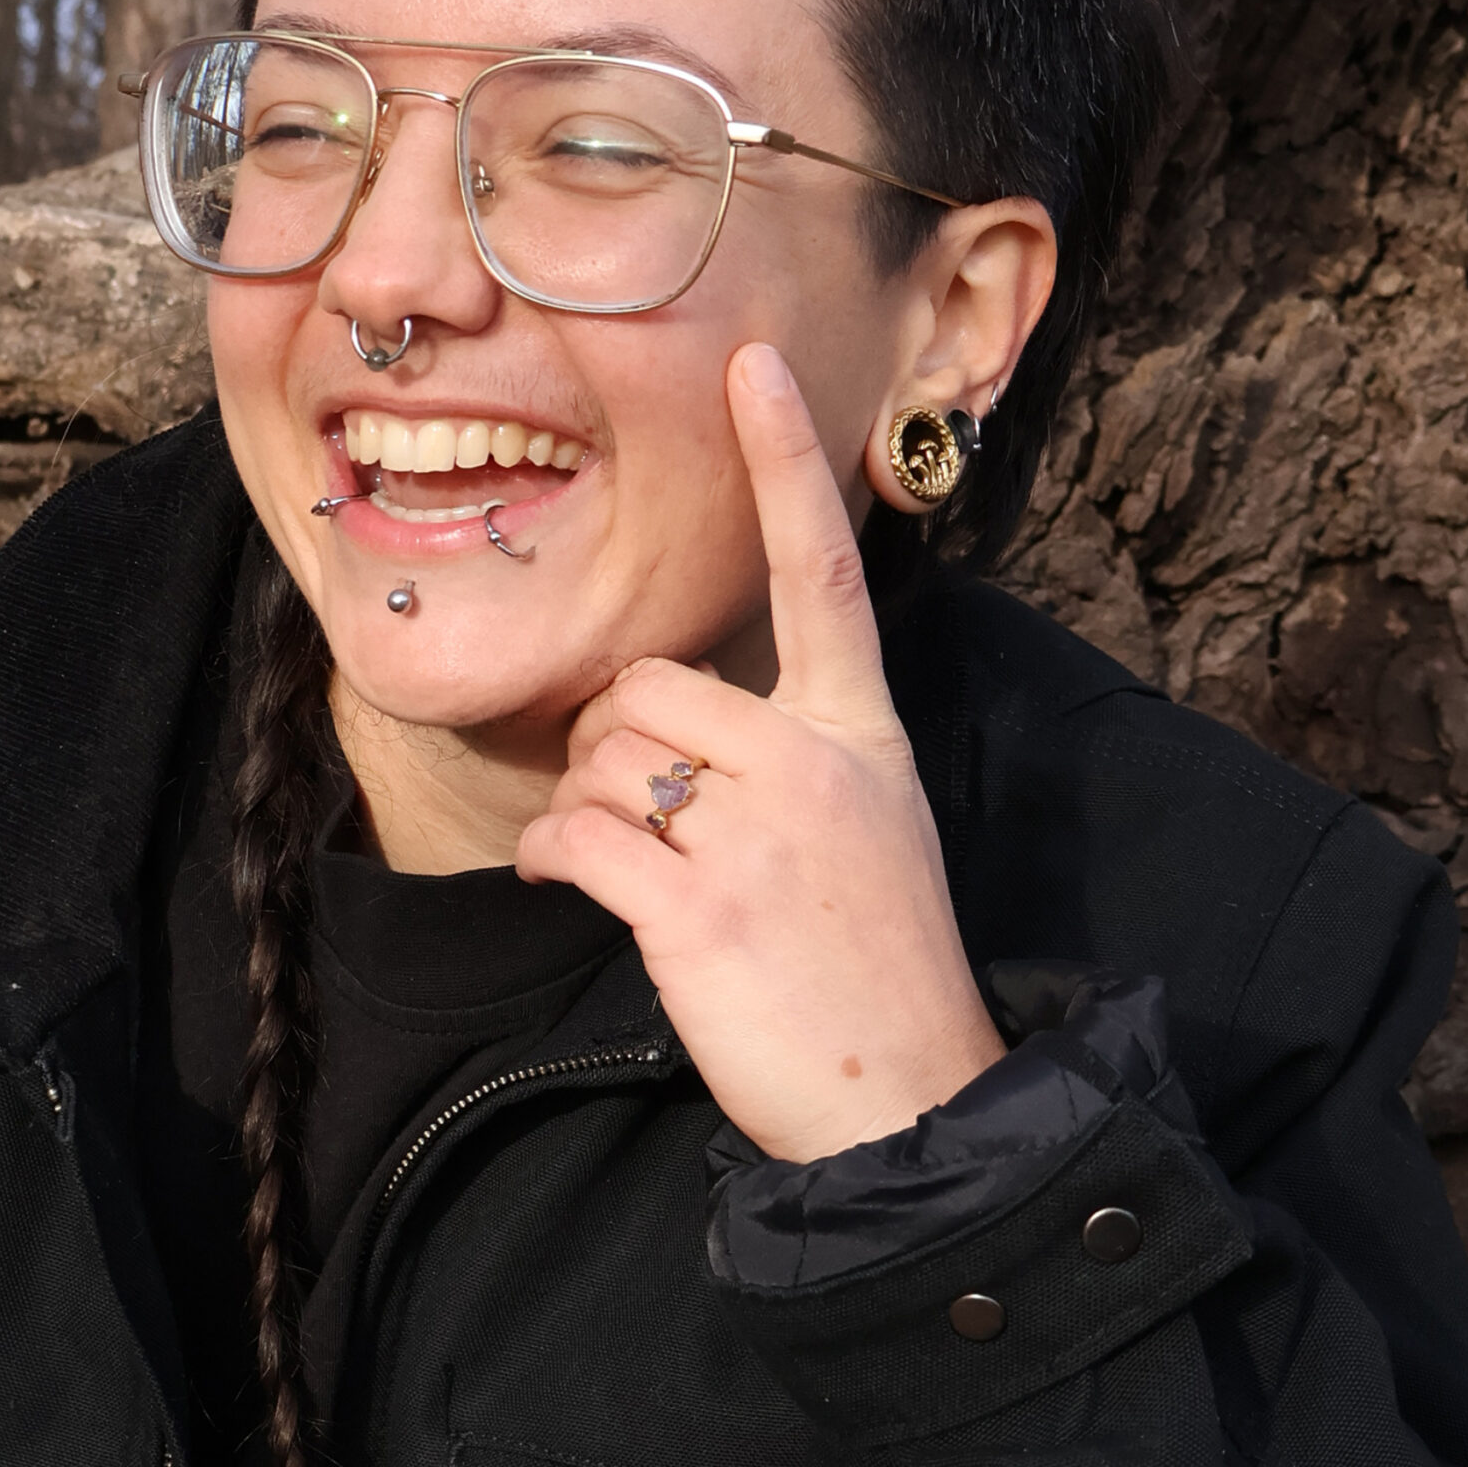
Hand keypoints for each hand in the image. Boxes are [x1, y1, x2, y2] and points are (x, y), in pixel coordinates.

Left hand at [515, 343, 1004, 1165]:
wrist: (913, 1105)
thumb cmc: (874, 964)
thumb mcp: (869, 824)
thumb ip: (789, 750)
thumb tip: (662, 715)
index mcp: (861, 731)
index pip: (822, 570)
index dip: (782, 460)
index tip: (752, 361)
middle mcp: (815, 762)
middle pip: (651, 682)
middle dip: (613, 744)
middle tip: (637, 813)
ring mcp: (760, 833)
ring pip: (604, 755)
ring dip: (585, 805)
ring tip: (626, 865)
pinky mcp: (698, 905)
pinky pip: (576, 833)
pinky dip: (554, 857)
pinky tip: (572, 886)